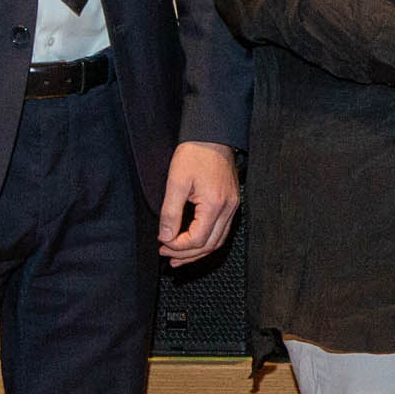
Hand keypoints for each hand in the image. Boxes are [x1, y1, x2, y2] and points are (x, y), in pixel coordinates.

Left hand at [159, 139, 240, 265]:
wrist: (213, 136)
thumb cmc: (195, 154)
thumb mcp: (176, 182)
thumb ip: (170, 212)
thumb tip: (166, 236)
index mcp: (214, 205)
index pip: (197, 239)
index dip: (178, 246)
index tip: (162, 242)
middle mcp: (228, 210)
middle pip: (209, 245)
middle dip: (186, 254)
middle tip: (166, 254)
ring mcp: (232, 207)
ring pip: (217, 241)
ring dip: (197, 252)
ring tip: (178, 256)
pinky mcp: (231, 203)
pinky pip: (221, 231)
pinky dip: (207, 241)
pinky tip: (195, 242)